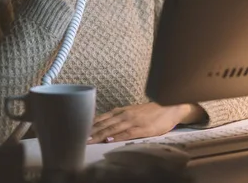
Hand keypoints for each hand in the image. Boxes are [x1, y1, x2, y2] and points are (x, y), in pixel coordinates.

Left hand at [88, 102, 205, 143]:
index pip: (101, 119)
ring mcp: (133, 121)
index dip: (89, 125)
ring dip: (100, 135)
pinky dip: (117, 136)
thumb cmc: (150, 112)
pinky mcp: (142, 128)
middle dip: (91, 132)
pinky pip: (127, 133)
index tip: (77, 131)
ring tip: (89, 140)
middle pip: (104, 124)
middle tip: (78, 138)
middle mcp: (124, 115)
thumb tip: (104, 125)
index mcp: (120, 111)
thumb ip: (119, 117)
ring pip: (112, 129)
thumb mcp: (132, 112)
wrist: (170, 107)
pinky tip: (109, 139)